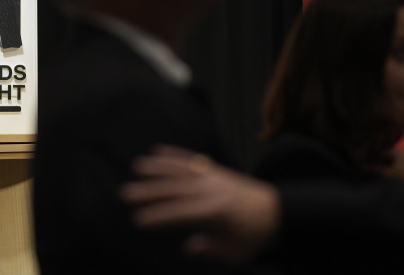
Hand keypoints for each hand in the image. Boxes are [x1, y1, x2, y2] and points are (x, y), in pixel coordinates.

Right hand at [120, 145, 279, 263]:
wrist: (278, 212)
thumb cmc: (253, 237)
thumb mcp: (236, 253)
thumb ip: (212, 250)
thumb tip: (188, 246)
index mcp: (217, 212)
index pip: (182, 213)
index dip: (160, 216)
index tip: (138, 220)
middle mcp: (212, 190)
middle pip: (176, 189)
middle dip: (149, 191)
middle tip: (125, 194)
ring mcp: (213, 176)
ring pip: (181, 170)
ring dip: (157, 168)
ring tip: (135, 167)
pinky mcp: (215, 170)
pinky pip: (192, 159)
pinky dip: (174, 154)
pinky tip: (157, 150)